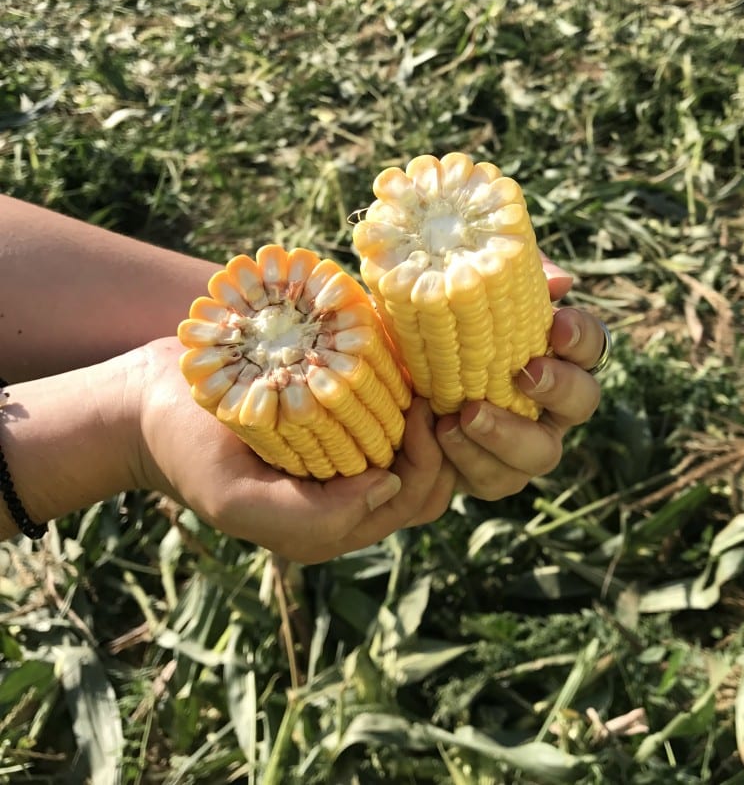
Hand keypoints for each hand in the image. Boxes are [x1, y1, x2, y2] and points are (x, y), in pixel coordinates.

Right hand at [132, 338, 448, 563]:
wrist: (155, 405)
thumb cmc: (190, 451)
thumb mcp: (238, 497)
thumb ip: (312, 516)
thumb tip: (387, 489)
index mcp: (331, 526)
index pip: (412, 500)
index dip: (429, 458)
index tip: (419, 406)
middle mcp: (347, 497)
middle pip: (428, 480)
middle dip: (441, 440)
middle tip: (429, 389)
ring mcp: (343, 459)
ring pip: (418, 450)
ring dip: (429, 419)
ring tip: (425, 376)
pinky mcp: (336, 423)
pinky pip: (390, 417)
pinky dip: (406, 395)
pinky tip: (405, 364)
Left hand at [430, 259, 606, 501]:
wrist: (397, 372)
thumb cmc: (445, 325)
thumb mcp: (469, 291)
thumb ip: (510, 280)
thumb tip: (558, 282)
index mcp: (557, 354)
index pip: (591, 343)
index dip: (581, 337)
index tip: (558, 325)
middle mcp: (553, 403)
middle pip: (582, 402)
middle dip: (559, 389)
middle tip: (525, 374)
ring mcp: (525, 443)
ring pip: (541, 453)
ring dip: (506, 435)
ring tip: (465, 415)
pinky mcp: (490, 472)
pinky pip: (492, 479)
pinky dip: (466, 458)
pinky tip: (438, 431)